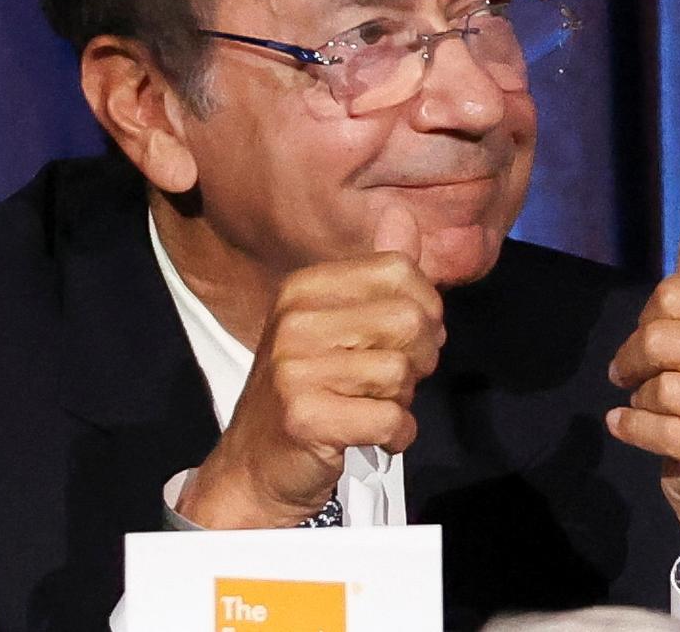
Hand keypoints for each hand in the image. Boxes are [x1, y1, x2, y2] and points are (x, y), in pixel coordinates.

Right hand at [176, 204, 443, 528]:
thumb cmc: (308, 388)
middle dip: (419, 358)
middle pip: (410, 320)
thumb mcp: (336, 322)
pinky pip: (391, 420)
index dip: (425, 308)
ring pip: (401, 373)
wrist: (254, 465)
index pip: (399, 271)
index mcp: (304, 287)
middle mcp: (295, 319)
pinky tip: (372, 437)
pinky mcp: (305, 417)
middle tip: (393, 381)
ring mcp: (294, 368)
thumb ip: (377, 273)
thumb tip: (402, 214)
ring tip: (371, 406)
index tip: (406, 340)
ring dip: (402, 400)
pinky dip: (396, 436)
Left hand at [606, 173, 679, 601]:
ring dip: (639, 399)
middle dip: (636, 360)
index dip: (648, 320)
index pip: (670, 296)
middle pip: (661, 339)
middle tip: (642, 375)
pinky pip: (660, 430)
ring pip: (660, 387)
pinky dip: (632, 429)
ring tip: (656, 406)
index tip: (658, 339)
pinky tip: (635, 428)